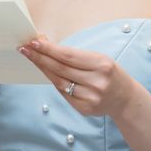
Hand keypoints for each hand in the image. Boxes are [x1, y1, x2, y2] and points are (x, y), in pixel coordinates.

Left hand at [19, 38, 133, 117]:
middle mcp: (96, 82)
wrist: (125, 98)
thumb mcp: (97, 57)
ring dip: (43, 68)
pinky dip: (53, 81)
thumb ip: (72, 53)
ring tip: (31, 57)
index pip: (68, 56)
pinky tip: (45, 72)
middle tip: (25, 48)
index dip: (49, 48)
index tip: (34, 41)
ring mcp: (91, 98)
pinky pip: (63, 93)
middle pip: (60, 69)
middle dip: (40, 57)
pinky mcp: (85, 109)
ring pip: (59, 82)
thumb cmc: (108, 72)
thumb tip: (46, 42)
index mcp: (101, 64)